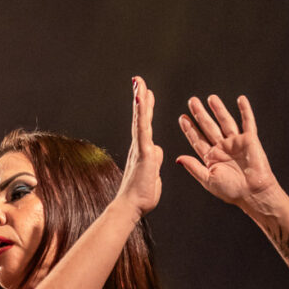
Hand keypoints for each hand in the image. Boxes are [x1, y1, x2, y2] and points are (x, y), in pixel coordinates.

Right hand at [116, 75, 163, 219]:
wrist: (131, 207)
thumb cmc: (141, 196)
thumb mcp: (154, 175)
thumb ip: (155, 161)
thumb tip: (157, 150)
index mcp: (144, 151)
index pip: (145, 125)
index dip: (146, 109)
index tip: (145, 94)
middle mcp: (139, 147)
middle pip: (141, 117)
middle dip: (140, 98)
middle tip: (139, 81)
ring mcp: (140, 149)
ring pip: (141, 119)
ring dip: (140, 100)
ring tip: (139, 83)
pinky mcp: (143, 153)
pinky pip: (143, 129)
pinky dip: (142, 114)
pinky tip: (141, 100)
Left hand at [177, 95, 278, 208]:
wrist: (253, 193)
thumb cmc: (231, 191)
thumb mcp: (208, 180)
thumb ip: (193, 167)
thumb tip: (178, 159)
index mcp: (211, 158)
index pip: (198, 140)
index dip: (190, 129)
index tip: (182, 118)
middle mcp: (222, 148)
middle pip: (209, 127)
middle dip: (200, 114)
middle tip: (192, 101)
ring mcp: (236, 142)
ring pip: (225, 121)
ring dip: (218, 109)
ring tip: (211, 98)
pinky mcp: (250, 140)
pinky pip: (247, 122)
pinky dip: (245, 111)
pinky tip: (241, 100)